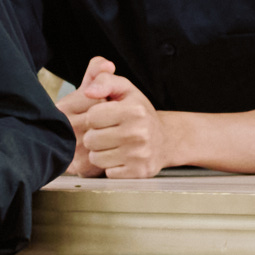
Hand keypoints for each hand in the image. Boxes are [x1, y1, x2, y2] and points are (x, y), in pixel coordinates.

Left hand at [63, 58, 164, 184]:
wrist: (165, 140)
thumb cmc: (139, 113)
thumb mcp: (125, 90)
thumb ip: (104, 81)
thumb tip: (88, 91)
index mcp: (134, 110)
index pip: (92, 116)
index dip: (94, 117)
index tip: (104, 117)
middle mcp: (139, 133)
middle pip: (91, 139)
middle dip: (94, 136)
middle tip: (107, 133)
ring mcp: (139, 155)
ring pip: (96, 158)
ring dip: (100, 153)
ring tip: (112, 145)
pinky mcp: (139, 172)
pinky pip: (108, 173)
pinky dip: (111, 166)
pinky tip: (121, 158)